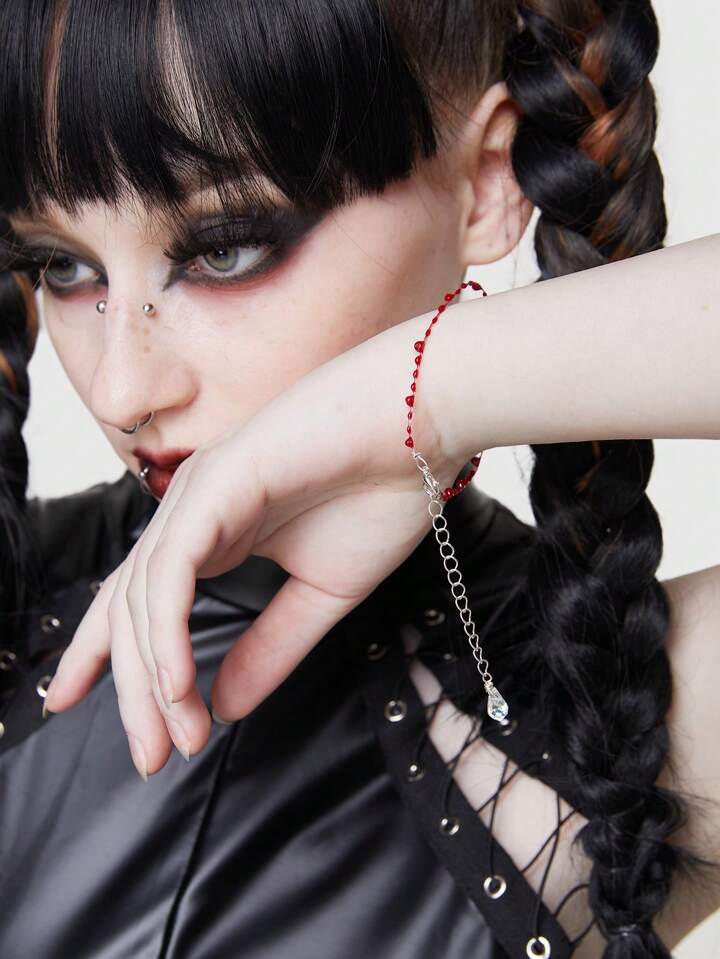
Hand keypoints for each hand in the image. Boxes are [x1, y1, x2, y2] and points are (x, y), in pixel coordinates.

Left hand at [42, 310, 469, 775]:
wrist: (424, 424)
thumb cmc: (380, 493)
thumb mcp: (321, 595)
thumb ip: (269, 647)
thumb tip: (221, 709)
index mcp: (211, 533)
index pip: (140, 604)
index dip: (109, 661)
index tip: (99, 721)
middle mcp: (191, 513)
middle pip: (131, 611)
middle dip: (131, 691)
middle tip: (149, 759)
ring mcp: (198, 494)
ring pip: (143, 596)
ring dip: (151, 677)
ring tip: (171, 738)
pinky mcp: (216, 483)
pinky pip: (172, 570)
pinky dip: (167, 631)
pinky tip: (176, 686)